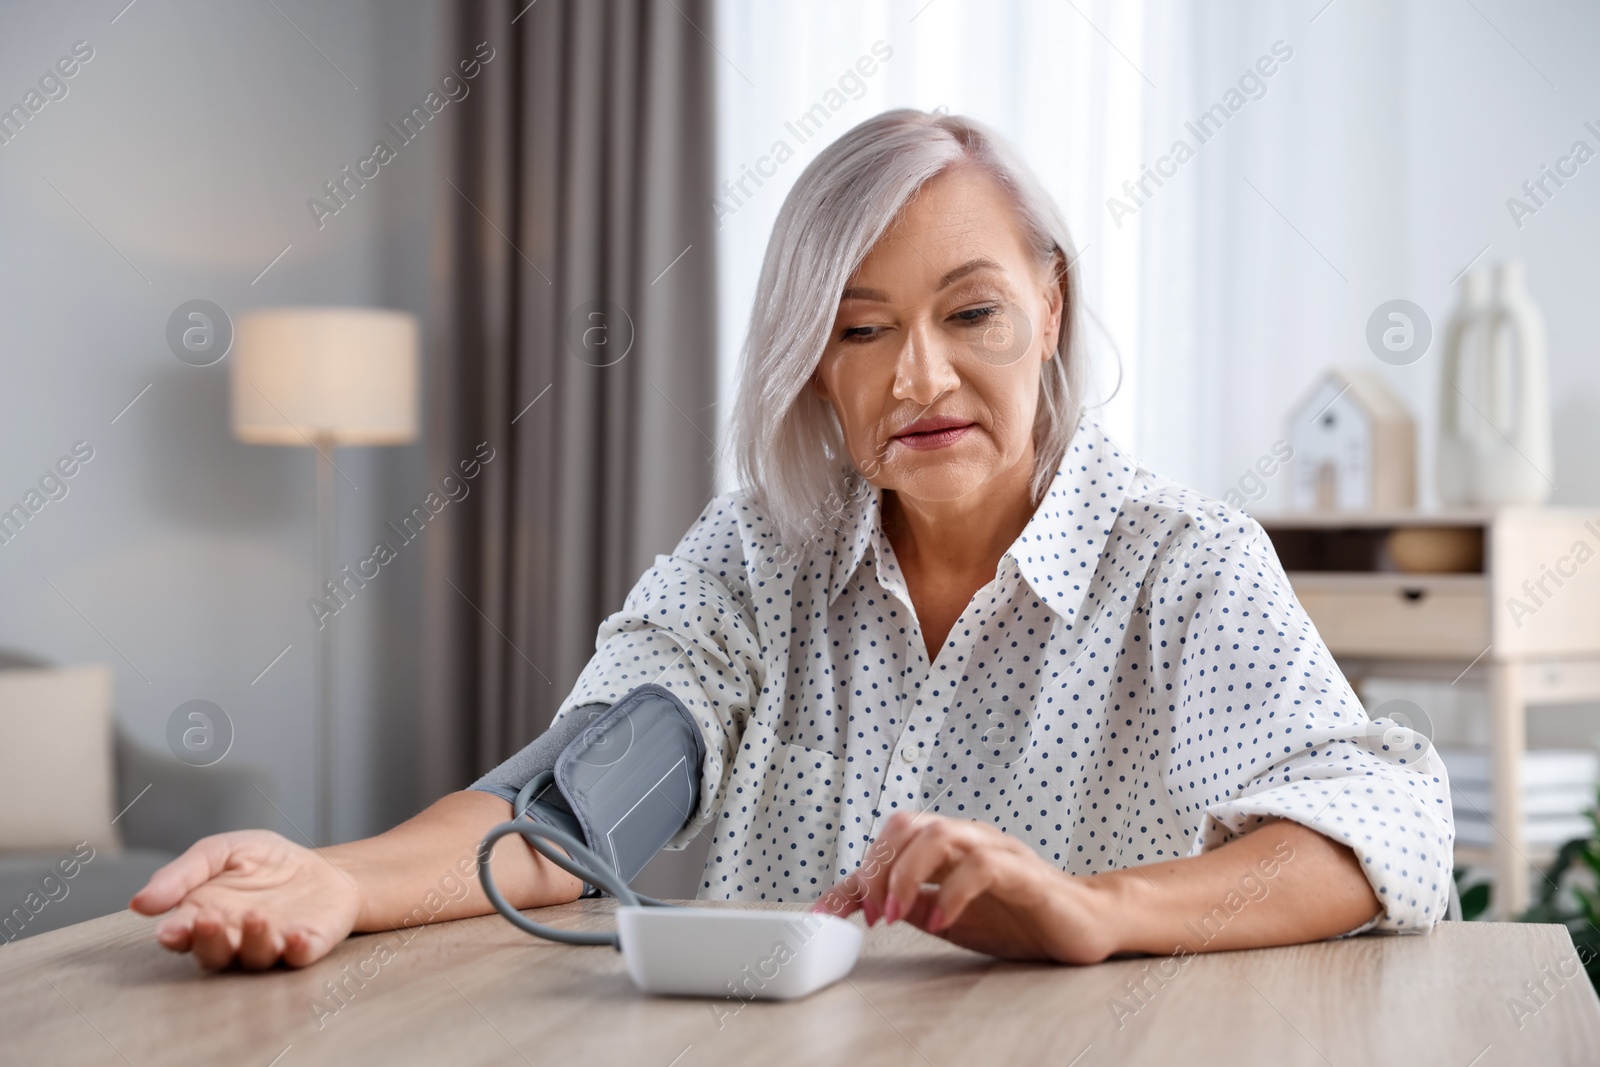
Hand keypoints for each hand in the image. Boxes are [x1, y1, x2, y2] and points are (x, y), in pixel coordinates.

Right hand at [130, 830, 362, 970]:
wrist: (324, 868)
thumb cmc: (265, 863)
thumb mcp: (220, 852)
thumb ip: (182, 874)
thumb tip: (138, 903)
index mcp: (206, 918)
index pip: (184, 935)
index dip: (177, 935)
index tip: (172, 931)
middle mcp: (235, 939)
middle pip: (216, 954)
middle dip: (210, 941)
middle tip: (209, 920)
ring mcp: (273, 945)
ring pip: (256, 957)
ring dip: (254, 942)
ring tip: (256, 917)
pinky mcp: (308, 945)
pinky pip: (301, 956)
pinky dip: (298, 951)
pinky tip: (297, 938)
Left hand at [812, 811, 1120, 963]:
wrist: (1085, 925)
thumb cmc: (1018, 916)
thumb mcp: (948, 916)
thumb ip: (910, 905)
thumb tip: (861, 905)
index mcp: (947, 845)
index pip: (888, 843)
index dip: (852, 878)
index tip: (827, 914)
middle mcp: (969, 837)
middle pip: (907, 824)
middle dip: (877, 870)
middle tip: (873, 916)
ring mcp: (998, 849)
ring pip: (940, 834)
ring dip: (906, 876)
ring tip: (896, 917)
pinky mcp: (1025, 873)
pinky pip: (983, 866)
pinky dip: (953, 892)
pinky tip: (943, 922)